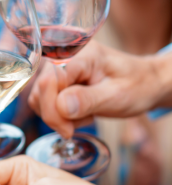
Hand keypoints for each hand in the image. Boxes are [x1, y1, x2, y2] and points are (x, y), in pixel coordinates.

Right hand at [28, 41, 167, 137]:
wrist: (145, 82)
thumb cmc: (137, 86)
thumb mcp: (117, 96)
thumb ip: (88, 99)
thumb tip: (61, 106)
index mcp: (80, 55)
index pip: (49, 82)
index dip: (53, 110)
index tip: (69, 130)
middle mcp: (63, 56)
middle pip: (40, 90)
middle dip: (56, 115)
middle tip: (81, 124)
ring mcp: (58, 67)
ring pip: (39, 97)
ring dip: (58, 115)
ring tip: (85, 115)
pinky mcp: (57, 78)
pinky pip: (44, 100)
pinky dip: (58, 113)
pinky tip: (78, 112)